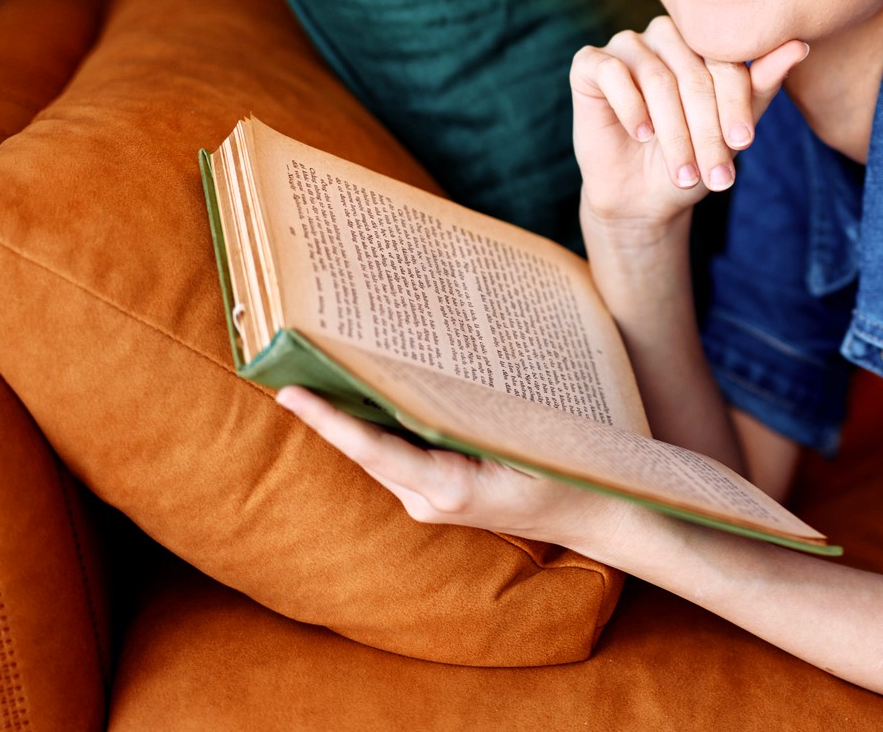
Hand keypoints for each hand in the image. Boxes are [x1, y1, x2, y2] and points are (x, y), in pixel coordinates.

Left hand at [274, 386, 620, 549]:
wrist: (593, 518)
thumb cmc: (569, 476)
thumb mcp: (527, 440)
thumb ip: (477, 416)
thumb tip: (430, 378)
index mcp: (448, 488)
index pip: (374, 449)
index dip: (330, 421)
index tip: (290, 393)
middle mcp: (429, 501)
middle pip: (366, 450)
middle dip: (330, 411)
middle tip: (293, 364)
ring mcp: (431, 503)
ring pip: (379, 454)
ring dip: (352, 419)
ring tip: (322, 373)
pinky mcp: (438, 496)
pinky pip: (398, 458)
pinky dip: (380, 429)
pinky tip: (373, 398)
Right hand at [570, 18, 808, 230]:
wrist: (643, 195)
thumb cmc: (693, 156)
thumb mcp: (732, 128)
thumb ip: (761, 86)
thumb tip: (799, 45)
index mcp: (704, 41)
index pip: (726, 62)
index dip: (735, 105)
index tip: (744, 145)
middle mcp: (666, 34)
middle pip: (692, 74)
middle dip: (706, 130)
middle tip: (715, 174)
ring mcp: (626, 44)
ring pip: (656, 78)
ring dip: (673, 133)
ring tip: (683, 172)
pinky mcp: (589, 62)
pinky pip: (612, 73)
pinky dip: (631, 108)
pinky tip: (641, 135)